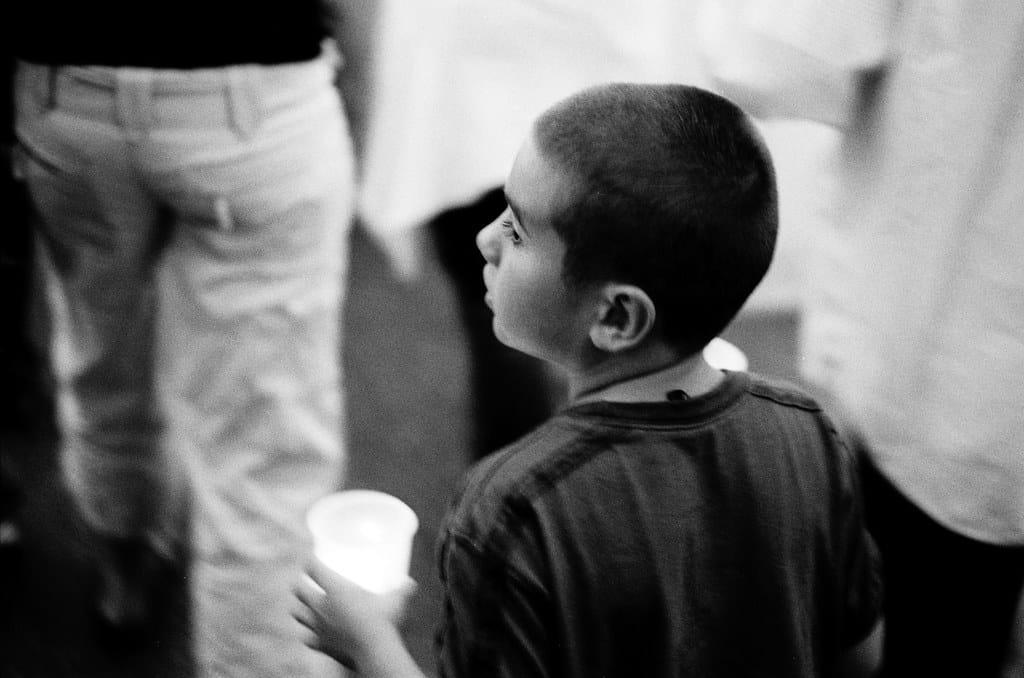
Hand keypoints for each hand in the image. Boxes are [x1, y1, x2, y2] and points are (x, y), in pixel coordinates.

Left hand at [292, 557, 418, 673]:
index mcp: (335, 588)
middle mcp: (321, 605)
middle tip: (304, 582)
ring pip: (296, 613)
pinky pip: (304, 637)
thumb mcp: (394, 600)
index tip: (311, 559)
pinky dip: (306, 634)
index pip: (313, 568)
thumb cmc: (382, 620)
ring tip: (304, 606)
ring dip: (298, 608)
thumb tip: (410, 583)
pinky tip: (311, 633)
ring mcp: (317, 625)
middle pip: (299, 590)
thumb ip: (401, 589)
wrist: (373, 650)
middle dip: (300, 584)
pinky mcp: (318, 643)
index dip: (310, 561)